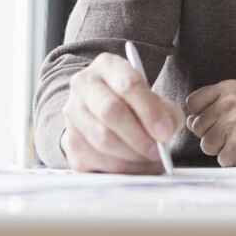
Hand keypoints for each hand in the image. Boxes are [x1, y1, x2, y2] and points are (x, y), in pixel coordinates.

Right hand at [61, 52, 183, 173]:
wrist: (103, 114)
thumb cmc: (135, 105)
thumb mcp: (155, 100)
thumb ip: (167, 114)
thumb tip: (165, 133)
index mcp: (107, 66)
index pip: (129, 85)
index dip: (149, 111)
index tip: (165, 132)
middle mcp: (84, 84)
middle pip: (111, 111)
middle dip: (139, 136)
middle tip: (158, 151)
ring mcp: (72, 112)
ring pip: (103, 139)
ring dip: (132, 156)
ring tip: (152, 161)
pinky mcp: (69, 140)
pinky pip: (96, 159)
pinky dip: (121, 168)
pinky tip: (136, 166)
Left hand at [185, 80, 235, 166]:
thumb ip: (217, 106)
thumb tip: (188, 121)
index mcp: (231, 87)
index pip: (193, 102)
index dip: (201, 116)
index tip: (216, 122)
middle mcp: (230, 102)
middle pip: (197, 127)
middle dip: (213, 135)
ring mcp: (234, 124)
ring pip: (206, 145)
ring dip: (223, 150)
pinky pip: (221, 160)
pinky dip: (235, 162)